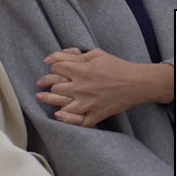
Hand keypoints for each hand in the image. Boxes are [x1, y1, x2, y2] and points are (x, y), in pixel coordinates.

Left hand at [35, 48, 172, 126]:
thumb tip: (54, 56)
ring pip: (60, 104)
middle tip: (41, 84)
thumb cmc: (116, 66)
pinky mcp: (95, 115)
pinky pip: (77, 121)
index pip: (55, 68)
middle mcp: (81, 86)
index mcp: (81, 70)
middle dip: (45, 83)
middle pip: (54, 86)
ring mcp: (87, 102)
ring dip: (48, 100)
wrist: (136, 83)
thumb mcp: (96, 54)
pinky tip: (58, 114)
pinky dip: (66, 119)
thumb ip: (75, 54)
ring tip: (40, 97)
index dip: (51, 66)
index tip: (51, 68)